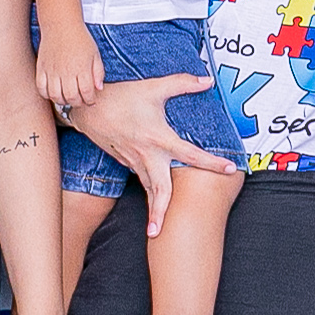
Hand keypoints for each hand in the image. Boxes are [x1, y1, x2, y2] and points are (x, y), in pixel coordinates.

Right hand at [36, 23, 105, 110]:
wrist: (61, 25)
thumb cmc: (80, 39)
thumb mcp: (95, 54)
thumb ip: (98, 72)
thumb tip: (98, 89)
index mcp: (82, 68)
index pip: (87, 93)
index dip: (90, 100)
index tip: (91, 100)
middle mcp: (67, 72)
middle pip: (71, 97)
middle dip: (78, 103)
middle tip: (80, 101)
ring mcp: (52, 71)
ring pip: (56, 96)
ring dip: (63, 101)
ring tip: (67, 98)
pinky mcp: (41, 68)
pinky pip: (41, 88)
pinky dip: (47, 94)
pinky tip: (53, 93)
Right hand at [56, 75, 239, 236]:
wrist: (85, 105)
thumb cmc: (120, 95)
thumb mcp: (153, 87)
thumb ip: (182, 83)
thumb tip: (208, 79)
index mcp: (157, 138)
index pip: (190, 154)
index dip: (211, 162)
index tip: (229, 169)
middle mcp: (145, 154)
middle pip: (158, 189)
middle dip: (160, 213)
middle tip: (161, 235)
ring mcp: (132, 159)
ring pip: (146, 188)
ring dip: (152, 209)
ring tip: (155, 230)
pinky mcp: (122, 159)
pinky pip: (139, 178)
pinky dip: (147, 191)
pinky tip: (152, 198)